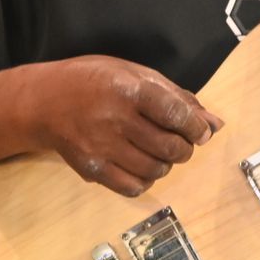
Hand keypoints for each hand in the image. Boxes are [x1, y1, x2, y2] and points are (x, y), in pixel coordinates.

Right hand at [27, 55, 223, 196]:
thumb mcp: (134, 73)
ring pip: (155, 170)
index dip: (195, 127)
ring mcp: (102, 147)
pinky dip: (146, 180)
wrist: (44, 101)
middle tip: (180, 142)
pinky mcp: (92, 169)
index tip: (200, 132)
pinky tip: (141, 165)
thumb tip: (214, 123)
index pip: (175, 113)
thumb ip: (176, 97)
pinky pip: (133, 186)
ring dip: (166, 164)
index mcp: (128, 89)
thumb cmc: (93, 80)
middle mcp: (115, 119)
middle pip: (169, 146)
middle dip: (184, 148)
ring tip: (158, 152)